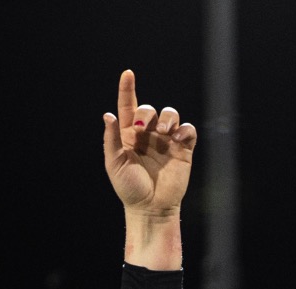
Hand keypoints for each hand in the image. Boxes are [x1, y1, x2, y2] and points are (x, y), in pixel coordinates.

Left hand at [102, 71, 195, 215]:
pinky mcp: (183, 149)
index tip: (127, 73)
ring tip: (165, 132)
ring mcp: (166, 141)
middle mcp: (148, 135)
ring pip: (170, 114)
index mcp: (129, 136)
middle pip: (150, 109)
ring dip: (168, 118)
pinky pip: (188, 129)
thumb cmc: (129, 188)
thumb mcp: (115, 164)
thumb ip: (111, 140)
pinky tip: (178, 139)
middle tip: (144, 129)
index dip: (127, 89)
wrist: (151, 208)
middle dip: (148, 113)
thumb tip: (108, 116)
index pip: (128, 107)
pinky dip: (185, 129)